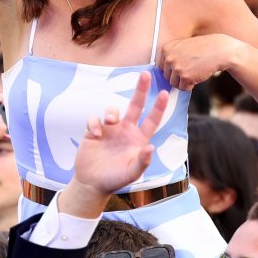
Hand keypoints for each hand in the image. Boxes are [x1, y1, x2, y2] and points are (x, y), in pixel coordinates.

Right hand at [67, 73, 168, 204]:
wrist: (92, 183)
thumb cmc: (115, 180)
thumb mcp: (131, 173)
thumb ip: (142, 162)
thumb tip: (151, 147)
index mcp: (138, 139)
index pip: (152, 120)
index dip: (158, 107)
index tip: (164, 93)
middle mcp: (125, 131)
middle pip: (135, 106)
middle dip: (140, 90)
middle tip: (145, 74)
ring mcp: (110, 130)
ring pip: (113, 111)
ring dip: (112, 112)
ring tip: (110, 121)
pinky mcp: (94, 132)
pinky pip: (94, 119)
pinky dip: (94, 123)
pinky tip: (95, 134)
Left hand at [159, 33, 240, 91]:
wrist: (218, 50)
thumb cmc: (201, 48)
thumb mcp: (182, 46)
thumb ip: (171, 56)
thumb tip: (163, 73)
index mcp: (166, 49)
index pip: (162, 66)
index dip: (172, 69)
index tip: (182, 66)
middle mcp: (169, 58)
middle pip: (167, 76)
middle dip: (177, 77)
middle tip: (189, 70)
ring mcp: (177, 68)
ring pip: (174, 84)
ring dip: (183, 82)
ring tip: (193, 73)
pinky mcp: (185, 77)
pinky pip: (183, 88)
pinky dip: (190, 85)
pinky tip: (197, 76)